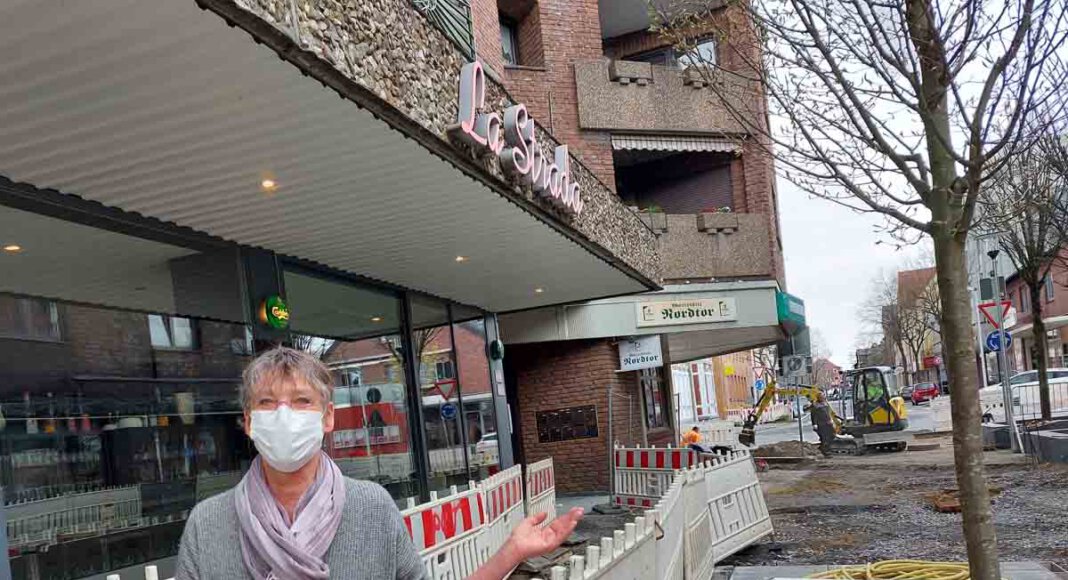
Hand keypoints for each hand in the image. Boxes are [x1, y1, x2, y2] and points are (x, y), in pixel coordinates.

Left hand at [468, 508, 583, 579]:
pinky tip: (572, 523)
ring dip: (571, 522)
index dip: (565, 516)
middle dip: (572, 517)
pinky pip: (561, 536)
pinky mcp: (550, 544)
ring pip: (564, 530)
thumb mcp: (529, 522)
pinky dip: (567, 530)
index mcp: (545, 531)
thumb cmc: (518, 537)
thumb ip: (537, 518)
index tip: (572, 510)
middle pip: (563, 526)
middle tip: (579, 510)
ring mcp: (550, 541)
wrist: (514, 545)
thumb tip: (544, 513)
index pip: (558, 522)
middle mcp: (549, 536)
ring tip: (578, 515)